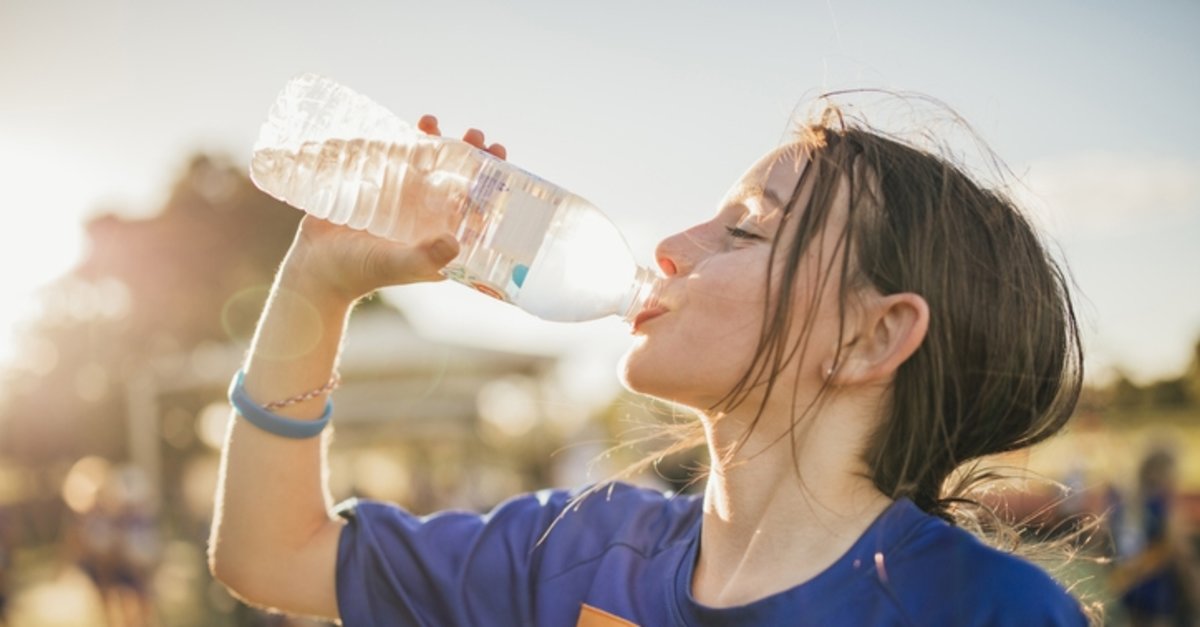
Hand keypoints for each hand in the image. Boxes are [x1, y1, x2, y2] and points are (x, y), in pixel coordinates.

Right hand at [279, 117, 507, 304]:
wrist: (314, 267)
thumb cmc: (358, 273)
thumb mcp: (395, 265)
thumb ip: (424, 258)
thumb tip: (456, 241)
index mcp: (441, 238)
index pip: (476, 208)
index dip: (492, 185)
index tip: (500, 160)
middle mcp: (427, 218)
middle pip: (457, 180)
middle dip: (470, 156)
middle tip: (476, 136)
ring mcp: (403, 201)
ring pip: (428, 165)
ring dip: (438, 142)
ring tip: (433, 122)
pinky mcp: (378, 188)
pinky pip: (397, 159)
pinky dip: (405, 140)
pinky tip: (409, 126)